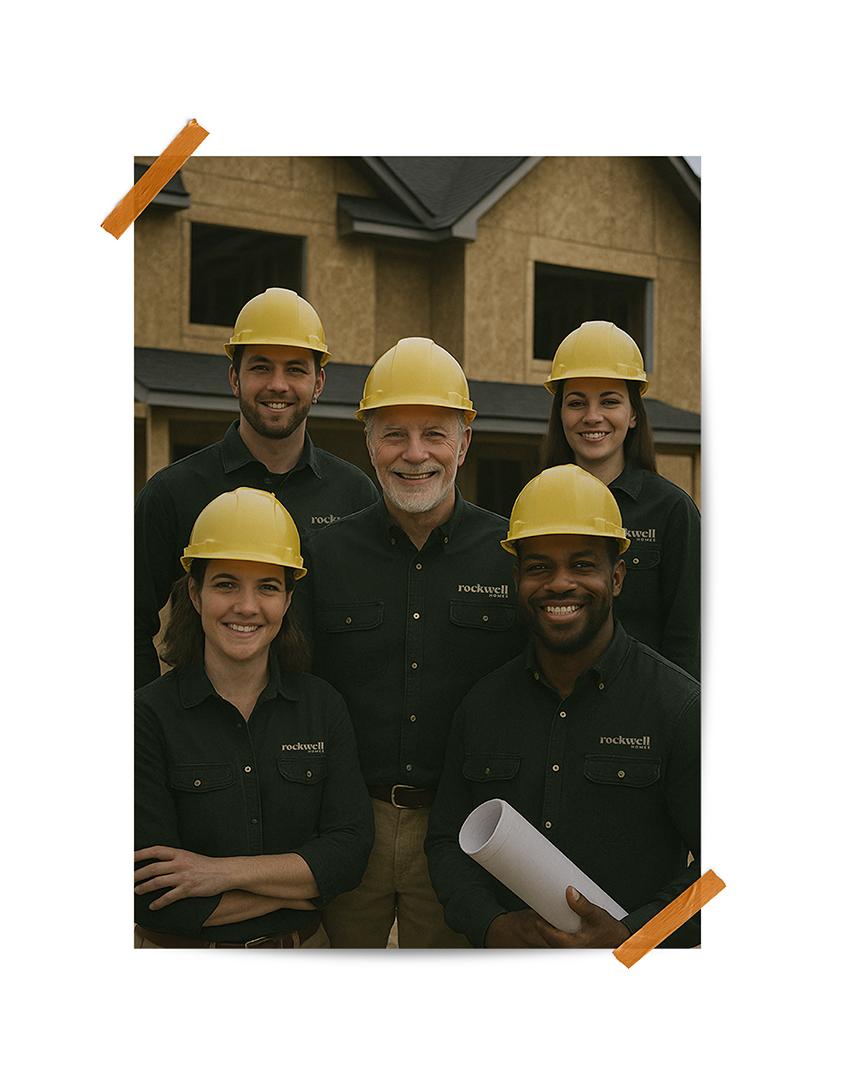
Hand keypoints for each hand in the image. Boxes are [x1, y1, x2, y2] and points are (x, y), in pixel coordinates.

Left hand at [133, 846, 232, 909]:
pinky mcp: (188, 889)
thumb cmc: (206, 865)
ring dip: (144, 888)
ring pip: (157, 882)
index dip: (140, 854)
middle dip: (137, 874)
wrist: (225, 872)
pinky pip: (168, 897)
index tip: (130, 857)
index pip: (155, 851)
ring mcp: (183, 876)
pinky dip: (158, 902)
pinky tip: (152, 906)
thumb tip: (158, 864)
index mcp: (179, 853)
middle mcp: (179, 863)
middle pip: (152, 868)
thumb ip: (174, 859)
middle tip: (129, 879)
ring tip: (136, 891)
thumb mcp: (189, 857)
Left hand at [485, 887, 630, 948]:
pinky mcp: (576, 947)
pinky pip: (561, 939)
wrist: (621, 940)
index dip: (539, 922)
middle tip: (539, 908)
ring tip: (547, 912)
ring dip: (550, 927)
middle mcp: (570, 949)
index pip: (548, 934)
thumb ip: (582, 904)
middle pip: (548, 937)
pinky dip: (557, 930)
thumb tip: (569, 891)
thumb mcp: (596, 915)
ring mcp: (572, 949)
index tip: (535, 910)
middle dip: (543, 924)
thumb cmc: (609, 930)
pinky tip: (557, 921)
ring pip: (554, 939)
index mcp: (572, 945)